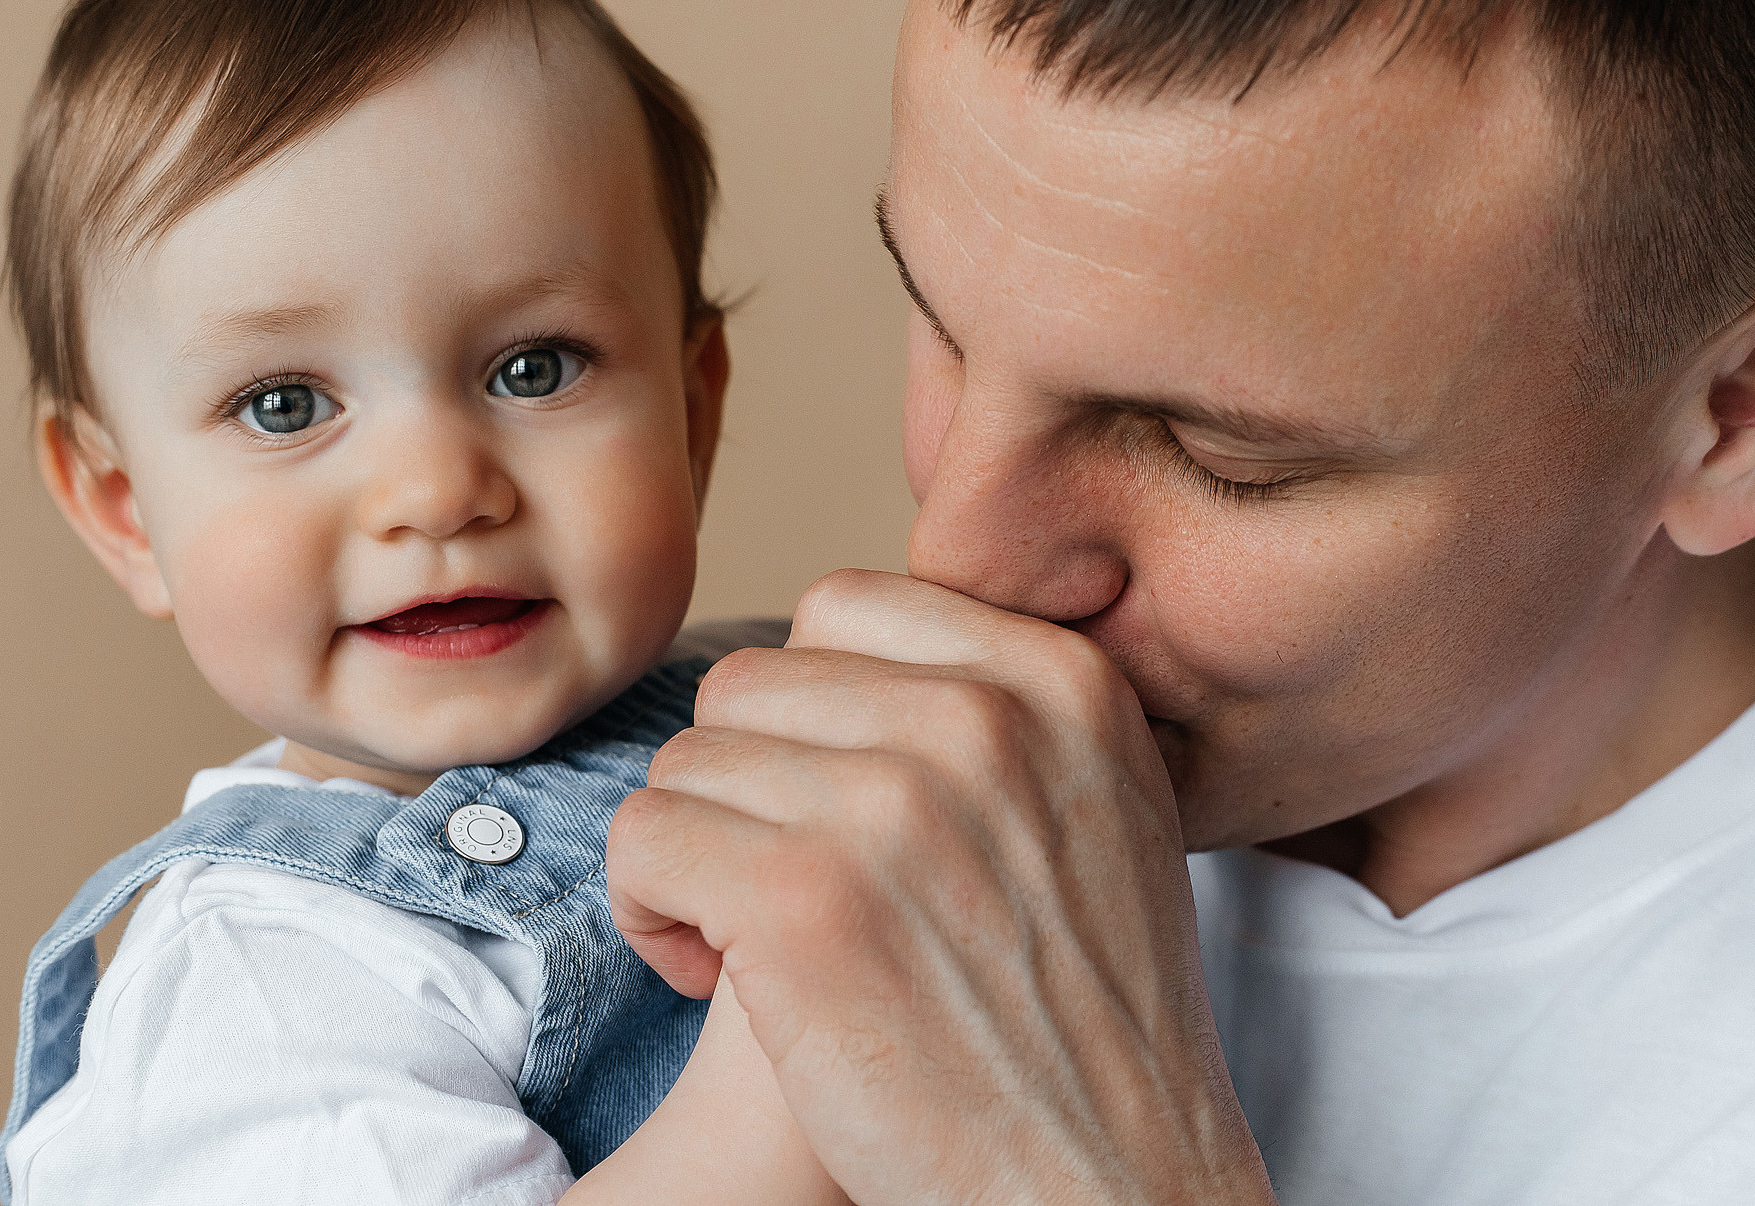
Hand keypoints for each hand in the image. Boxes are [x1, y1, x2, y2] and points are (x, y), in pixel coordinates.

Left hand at [607, 570, 1272, 1204]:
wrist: (1110, 1179)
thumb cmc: (1088, 1014)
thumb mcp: (1101, 804)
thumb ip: (997, 704)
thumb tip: (847, 644)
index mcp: (1059, 678)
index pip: (844, 607)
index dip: (809, 713)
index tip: (840, 805)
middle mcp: (983, 718)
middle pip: (752, 680)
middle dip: (748, 784)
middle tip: (796, 887)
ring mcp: (893, 803)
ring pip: (687, 760)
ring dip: (698, 854)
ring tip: (763, 941)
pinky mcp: (803, 901)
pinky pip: (644, 841)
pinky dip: (654, 916)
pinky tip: (722, 978)